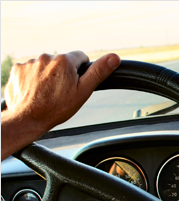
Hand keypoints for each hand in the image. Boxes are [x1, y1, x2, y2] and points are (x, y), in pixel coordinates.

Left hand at [1, 51, 119, 159]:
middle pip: (61, 62)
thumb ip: (99, 71)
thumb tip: (114, 57)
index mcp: (64, 61)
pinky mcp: (18, 70)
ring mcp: (30, 63)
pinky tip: (35, 92)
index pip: (80, 57)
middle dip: (63, 73)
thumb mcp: (84, 91)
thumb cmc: (57, 108)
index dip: (81, 70)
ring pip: (45, 66)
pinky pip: (30, 71)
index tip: (76, 83)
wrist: (28, 119)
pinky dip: (33, 79)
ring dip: (47, 76)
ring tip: (47, 93)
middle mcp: (46, 57)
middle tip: (61, 91)